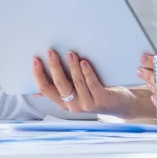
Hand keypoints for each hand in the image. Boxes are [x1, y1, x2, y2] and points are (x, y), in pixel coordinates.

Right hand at [32, 49, 155, 120]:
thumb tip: (35, 91)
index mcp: (63, 102)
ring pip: (76, 84)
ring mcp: (87, 104)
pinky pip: (92, 84)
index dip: (38, 75)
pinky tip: (84, 62)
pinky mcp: (101, 101)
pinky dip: (87, 72)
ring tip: (70, 53)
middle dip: (54, 67)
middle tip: (51, 52)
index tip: (35, 60)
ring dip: (72, 67)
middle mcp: (73, 106)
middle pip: (59, 85)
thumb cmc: (96, 94)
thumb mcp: (76, 93)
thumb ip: (59, 90)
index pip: (45, 90)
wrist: (121, 105)